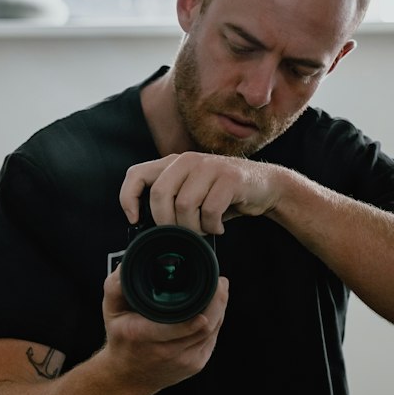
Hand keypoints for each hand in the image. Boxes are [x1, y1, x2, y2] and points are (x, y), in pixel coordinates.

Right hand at [99, 264, 228, 394]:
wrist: (128, 377)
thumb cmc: (121, 338)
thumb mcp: (111, 311)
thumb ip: (116, 286)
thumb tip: (128, 264)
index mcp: (143, 336)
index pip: (178, 326)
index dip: (202, 309)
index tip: (213, 289)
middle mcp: (166, 352)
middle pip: (204, 327)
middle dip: (217, 302)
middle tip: (221, 282)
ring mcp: (184, 362)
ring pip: (212, 331)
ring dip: (219, 309)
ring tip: (219, 290)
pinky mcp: (196, 365)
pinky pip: (212, 339)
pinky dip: (216, 322)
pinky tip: (214, 309)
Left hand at [120, 152, 282, 235]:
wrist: (264, 186)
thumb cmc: (222, 195)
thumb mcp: (191, 193)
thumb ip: (169, 202)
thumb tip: (145, 229)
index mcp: (173, 163)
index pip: (136, 174)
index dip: (129, 198)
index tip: (134, 220)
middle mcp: (187, 160)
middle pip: (159, 194)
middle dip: (166, 222)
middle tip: (180, 233)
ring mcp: (209, 166)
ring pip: (184, 205)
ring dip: (193, 227)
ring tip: (204, 228)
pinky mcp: (229, 178)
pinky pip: (209, 209)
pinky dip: (212, 226)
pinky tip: (218, 227)